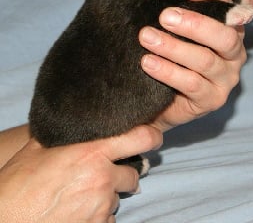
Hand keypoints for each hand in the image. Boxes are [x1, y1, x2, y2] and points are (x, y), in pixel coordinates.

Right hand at [0, 125, 161, 222]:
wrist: (6, 220)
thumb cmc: (18, 183)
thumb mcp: (39, 148)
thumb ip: (65, 135)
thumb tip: (74, 122)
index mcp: (92, 153)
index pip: (140, 138)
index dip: (152, 135)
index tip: (154, 136)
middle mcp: (102, 179)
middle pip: (134, 175)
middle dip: (123, 174)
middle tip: (104, 173)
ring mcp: (101, 207)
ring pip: (118, 198)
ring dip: (107, 196)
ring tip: (82, 194)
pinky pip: (108, 220)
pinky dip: (99, 216)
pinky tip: (78, 211)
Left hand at [139, 0, 246, 131]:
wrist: (166, 98)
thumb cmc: (176, 55)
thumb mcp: (179, 28)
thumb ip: (183, 7)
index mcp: (231, 29)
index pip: (223, 6)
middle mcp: (234, 53)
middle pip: (224, 36)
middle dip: (194, 24)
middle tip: (164, 16)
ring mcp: (226, 79)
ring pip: (205, 60)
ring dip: (174, 48)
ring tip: (147, 38)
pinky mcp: (212, 99)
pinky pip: (192, 84)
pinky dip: (169, 72)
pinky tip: (149, 63)